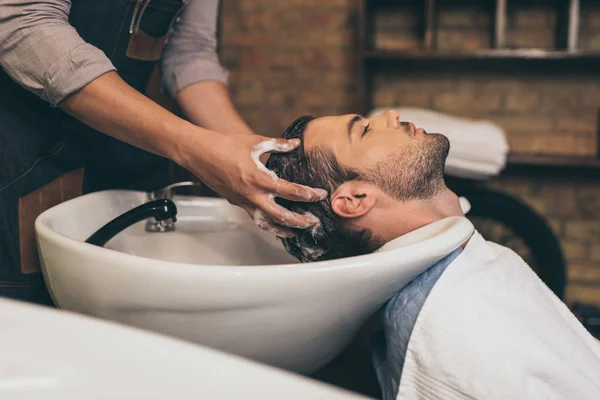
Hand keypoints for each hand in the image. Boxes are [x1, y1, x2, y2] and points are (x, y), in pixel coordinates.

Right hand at [178, 130, 327, 236]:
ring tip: (298, 230)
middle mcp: (252, 194)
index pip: (290, 191)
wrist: (197, 153)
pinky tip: (277, 224)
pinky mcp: (236, 203)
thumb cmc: (223, 145)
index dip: (308, 194)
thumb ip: (278, 145)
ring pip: (266, 224)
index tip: (320, 195)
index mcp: (259, 177)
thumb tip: (295, 143)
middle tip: (314, 221)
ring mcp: (243, 201)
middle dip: (300, 221)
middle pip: (281, 216)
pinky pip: (255, 219)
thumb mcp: (254, 141)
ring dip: (284, 229)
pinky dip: (268, 224)